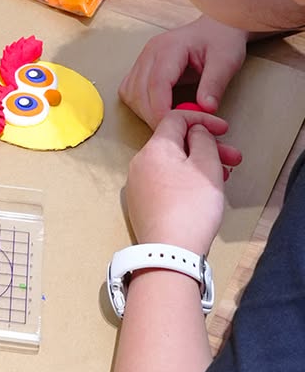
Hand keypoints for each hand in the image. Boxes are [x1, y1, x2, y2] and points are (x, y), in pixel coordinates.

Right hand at [120, 15, 247, 144]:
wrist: (217, 28)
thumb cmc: (222, 41)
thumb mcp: (226, 61)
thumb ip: (215, 84)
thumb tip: (206, 109)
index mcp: (169, 48)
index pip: (156, 83)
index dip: (161, 109)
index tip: (174, 127)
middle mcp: (149, 52)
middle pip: (138, 91)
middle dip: (153, 115)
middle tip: (176, 132)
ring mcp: (142, 59)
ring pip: (130, 93)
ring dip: (144, 112)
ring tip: (168, 122)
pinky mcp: (141, 67)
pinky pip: (130, 90)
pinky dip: (139, 105)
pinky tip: (158, 111)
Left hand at [127, 111, 228, 250]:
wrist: (168, 253)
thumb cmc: (191, 207)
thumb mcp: (207, 167)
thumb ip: (203, 140)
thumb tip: (195, 132)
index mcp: (154, 148)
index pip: (175, 118)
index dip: (202, 119)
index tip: (224, 130)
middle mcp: (140, 162)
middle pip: (175, 143)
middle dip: (207, 147)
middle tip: (233, 160)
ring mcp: (138, 184)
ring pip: (172, 164)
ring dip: (199, 165)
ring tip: (223, 178)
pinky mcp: (141, 204)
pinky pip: (165, 181)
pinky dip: (185, 180)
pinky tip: (202, 193)